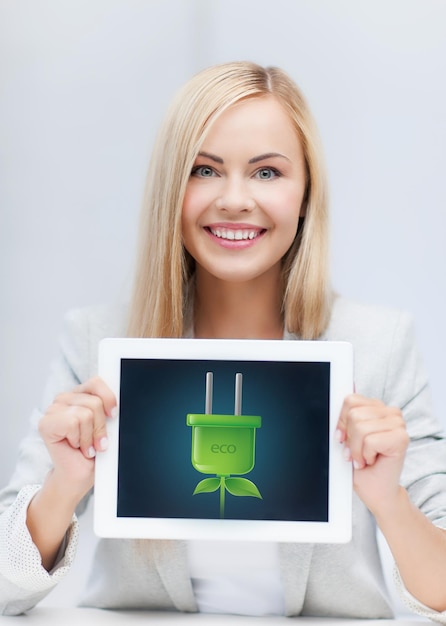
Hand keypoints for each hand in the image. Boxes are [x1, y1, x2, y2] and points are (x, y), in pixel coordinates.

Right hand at [38, 376, 115, 499]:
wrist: (78, 477)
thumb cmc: (93, 452)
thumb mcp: (107, 427)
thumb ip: (109, 411)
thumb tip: (118, 405)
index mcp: (80, 395)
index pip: (96, 382)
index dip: (109, 398)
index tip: (113, 415)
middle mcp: (65, 398)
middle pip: (94, 401)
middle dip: (101, 426)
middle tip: (98, 442)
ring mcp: (53, 410)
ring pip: (85, 413)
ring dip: (90, 436)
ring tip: (86, 446)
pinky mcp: (46, 423)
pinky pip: (73, 423)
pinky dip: (79, 439)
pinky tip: (75, 447)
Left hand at [336, 393, 408, 515]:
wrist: (375, 490)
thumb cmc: (360, 464)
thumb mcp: (346, 436)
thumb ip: (346, 415)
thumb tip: (342, 390)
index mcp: (376, 407)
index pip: (350, 400)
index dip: (341, 421)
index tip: (341, 437)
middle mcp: (390, 412)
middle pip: (354, 414)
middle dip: (349, 438)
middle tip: (355, 451)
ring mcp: (398, 423)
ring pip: (360, 427)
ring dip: (357, 449)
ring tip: (364, 457)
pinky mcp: (401, 437)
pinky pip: (369, 440)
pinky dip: (365, 454)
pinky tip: (372, 460)